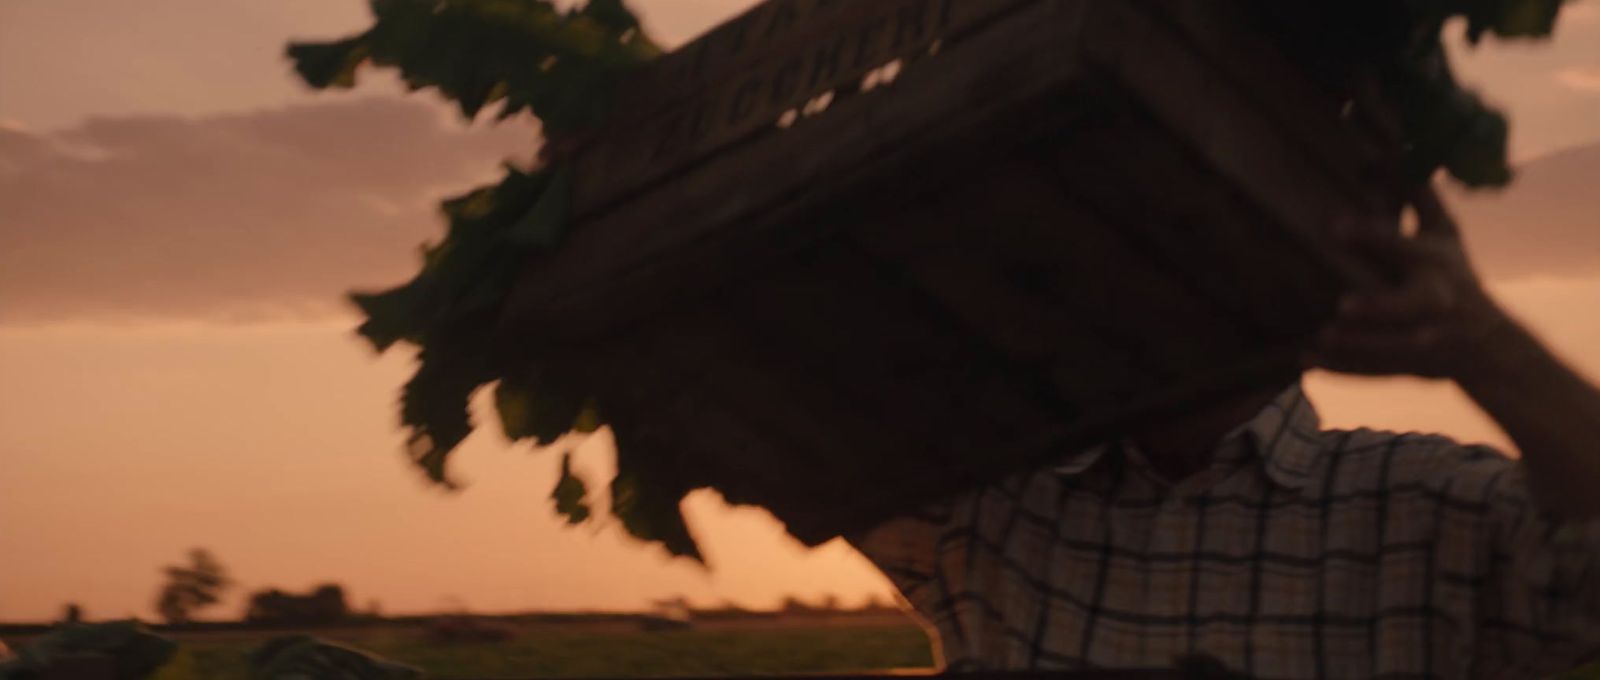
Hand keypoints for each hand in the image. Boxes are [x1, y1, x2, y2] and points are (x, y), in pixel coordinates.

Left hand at [1304, 186, 1513, 379]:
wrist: (1488, 343)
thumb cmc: (1454, 274)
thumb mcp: (1443, 234)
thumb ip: (1418, 196)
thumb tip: (1394, 146)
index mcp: (1435, 263)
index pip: (1403, 248)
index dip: (1372, 237)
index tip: (1336, 227)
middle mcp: (1433, 302)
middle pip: (1408, 306)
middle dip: (1379, 307)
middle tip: (1342, 305)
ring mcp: (1424, 339)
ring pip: (1389, 345)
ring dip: (1355, 345)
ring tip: (1319, 337)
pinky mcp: (1409, 366)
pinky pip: (1374, 369)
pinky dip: (1342, 368)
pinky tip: (1307, 360)